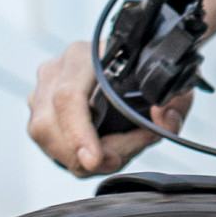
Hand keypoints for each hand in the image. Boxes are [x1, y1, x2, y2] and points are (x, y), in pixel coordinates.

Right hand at [26, 0, 215, 176]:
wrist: (132, 67)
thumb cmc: (148, 76)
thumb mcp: (172, 87)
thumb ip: (176, 103)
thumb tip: (163, 118)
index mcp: (86, 56)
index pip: (68, 96)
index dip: (78, 133)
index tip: (94, 160)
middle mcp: (57, 69)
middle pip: (49, 124)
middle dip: (82, 154)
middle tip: (117, 160)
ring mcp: (42, 89)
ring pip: (45, 137)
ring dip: (77, 157)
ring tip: (113, 153)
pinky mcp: (39, 109)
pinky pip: (48, 142)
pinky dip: (72, 155)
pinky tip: (97, 150)